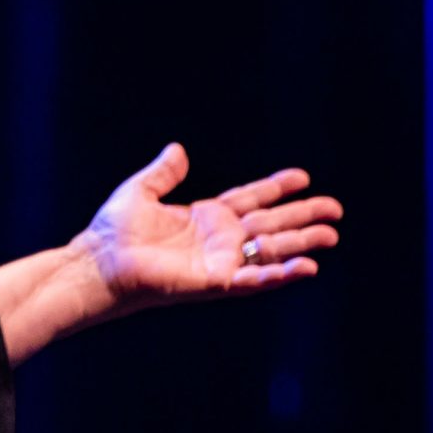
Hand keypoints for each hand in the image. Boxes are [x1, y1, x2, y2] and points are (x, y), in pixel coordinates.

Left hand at [79, 142, 341, 313]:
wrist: (97, 263)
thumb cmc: (112, 233)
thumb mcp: (140, 191)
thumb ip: (163, 172)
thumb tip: (177, 149)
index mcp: (204, 217)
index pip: (250, 199)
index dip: (277, 188)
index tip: (303, 177)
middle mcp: (217, 240)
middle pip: (271, 225)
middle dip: (303, 216)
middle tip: (335, 210)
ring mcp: (218, 262)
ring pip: (271, 251)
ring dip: (302, 244)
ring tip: (331, 235)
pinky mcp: (214, 282)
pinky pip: (254, 278)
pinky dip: (280, 273)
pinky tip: (306, 267)